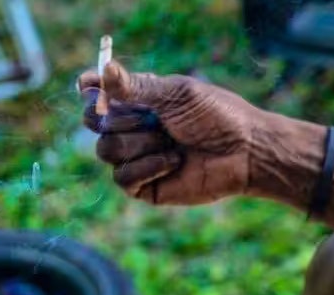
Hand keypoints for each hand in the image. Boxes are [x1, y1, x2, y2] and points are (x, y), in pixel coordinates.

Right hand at [78, 60, 276, 204]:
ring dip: (141, 145)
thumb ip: (136, 86)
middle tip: (155, 121)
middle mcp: (131, 129)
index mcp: (137, 102)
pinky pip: (122, 178)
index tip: (89, 89)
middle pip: (96, 124)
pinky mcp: (142, 186)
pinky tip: (174, 163)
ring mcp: (134, 158)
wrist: (244, 152)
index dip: (91, 95)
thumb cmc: (216, 116)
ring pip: (106, 150)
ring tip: (171, 144)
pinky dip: (148, 167)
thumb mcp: (175, 94)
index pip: (97, 97)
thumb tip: (104, 69)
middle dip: (125, 121)